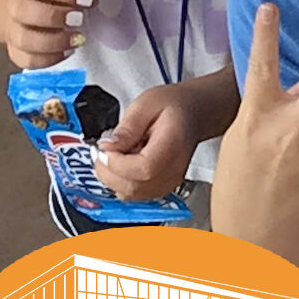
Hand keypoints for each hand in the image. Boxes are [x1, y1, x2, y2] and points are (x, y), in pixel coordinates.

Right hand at [5, 0, 97, 67]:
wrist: (32, 8)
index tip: (89, 1)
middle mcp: (18, 5)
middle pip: (23, 10)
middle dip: (53, 16)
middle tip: (79, 19)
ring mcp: (15, 30)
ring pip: (23, 39)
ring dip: (52, 42)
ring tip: (78, 39)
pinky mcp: (17, 52)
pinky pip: (27, 60)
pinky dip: (49, 59)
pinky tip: (68, 52)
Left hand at [94, 81, 199, 199]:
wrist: (193, 112)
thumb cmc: (173, 106)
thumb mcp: (146, 104)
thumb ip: (127, 127)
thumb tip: (107, 147)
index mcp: (173, 144)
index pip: (144, 169)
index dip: (118, 163)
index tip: (106, 148)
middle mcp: (175, 168)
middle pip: (134, 186)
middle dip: (109, 171)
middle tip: (105, 150)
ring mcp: (170, 181)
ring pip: (131, 194)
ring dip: (113, 178)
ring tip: (117, 155)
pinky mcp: (162, 186)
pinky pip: (135, 194)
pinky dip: (121, 183)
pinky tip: (124, 164)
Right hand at [210, 3, 298, 244]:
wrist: (252, 232)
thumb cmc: (242, 175)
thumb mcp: (246, 132)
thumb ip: (280, 99)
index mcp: (256, 116)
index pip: (260, 68)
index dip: (265, 36)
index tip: (270, 7)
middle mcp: (288, 130)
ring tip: (287, 155)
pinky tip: (298, 169)